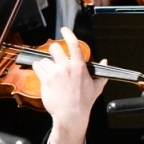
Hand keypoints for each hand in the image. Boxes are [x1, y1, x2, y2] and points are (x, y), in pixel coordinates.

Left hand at [29, 27, 104, 143]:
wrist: (70, 114)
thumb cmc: (84, 102)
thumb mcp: (97, 87)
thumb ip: (102, 73)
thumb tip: (105, 62)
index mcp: (79, 66)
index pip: (73, 44)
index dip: (68, 33)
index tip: (64, 29)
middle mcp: (66, 67)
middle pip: (54, 48)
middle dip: (54, 51)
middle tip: (55, 56)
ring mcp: (54, 73)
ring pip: (44, 59)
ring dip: (46, 63)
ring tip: (50, 71)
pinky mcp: (45, 80)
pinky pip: (38, 67)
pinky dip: (39, 69)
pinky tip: (43, 74)